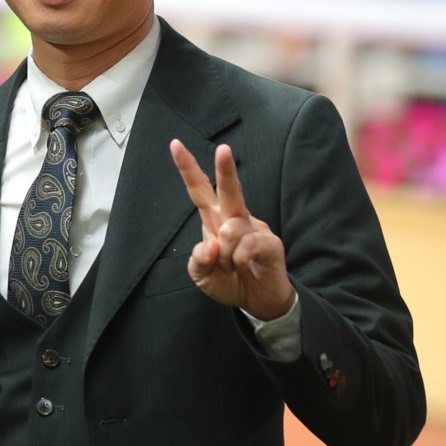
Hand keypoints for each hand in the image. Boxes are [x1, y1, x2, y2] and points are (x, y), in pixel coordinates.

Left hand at [169, 141, 294, 320]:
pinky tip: (244, 266)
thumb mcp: (202, 276)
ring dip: (226, 255)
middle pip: (228, 190)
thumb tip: (210, 245)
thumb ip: (197, 261)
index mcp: (214, 220)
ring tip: (233, 266)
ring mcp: (255, 228)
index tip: (175, 144)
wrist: (258, 301)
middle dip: (225, 169)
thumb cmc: (230, 281)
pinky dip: (239, 260)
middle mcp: (234, 218)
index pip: (199, 189)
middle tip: (224, 149)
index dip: (188, 168)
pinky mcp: (270, 242)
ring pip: (232, 229)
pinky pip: (248, 246)